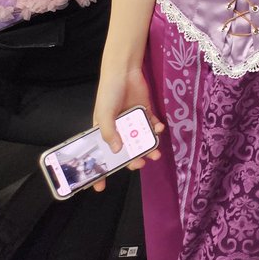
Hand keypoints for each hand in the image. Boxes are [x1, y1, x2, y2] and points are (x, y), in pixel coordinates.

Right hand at [91, 66, 164, 190]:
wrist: (125, 72)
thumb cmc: (109, 93)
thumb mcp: (104, 114)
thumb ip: (109, 132)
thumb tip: (116, 150)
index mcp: (103, 132)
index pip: (99, 155)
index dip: (99, 171)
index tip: (100, 187)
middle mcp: (118, 129)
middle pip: (125, 151)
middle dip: (132, 160)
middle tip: (140, 164)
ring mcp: (133, 121)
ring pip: (141, 141)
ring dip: (148, 148)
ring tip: (155, 154)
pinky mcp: (145, 112)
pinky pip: (152, 126)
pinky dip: (156, 130)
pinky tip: (159, 129)